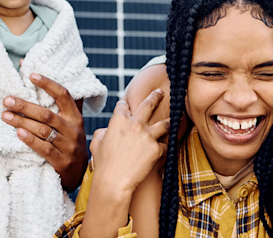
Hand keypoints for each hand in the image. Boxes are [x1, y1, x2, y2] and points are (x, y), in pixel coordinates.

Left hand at [0, 73, 87, 190]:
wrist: (79, 172)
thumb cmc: (68, 139)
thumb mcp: (69, 121)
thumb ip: (55, 100)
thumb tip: (26, 68)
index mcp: (75, 116)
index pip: (63, 95)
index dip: (48, 84)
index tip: (31, 75)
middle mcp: (73, 129)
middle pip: (47, 114)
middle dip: (25, 106)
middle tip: (7, 100)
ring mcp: (68, 146)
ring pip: (43, 131)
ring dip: (22, 122)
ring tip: (5, 116)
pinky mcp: (61, 162)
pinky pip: (44, 149)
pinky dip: (30, 140)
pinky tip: (18, 133)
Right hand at [79, 91, 168, 237]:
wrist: (114, 180)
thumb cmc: (103, 163)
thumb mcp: (96, 143)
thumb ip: (102, 133)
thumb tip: (105, 131)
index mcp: (119, 119)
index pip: (123, 106)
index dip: (125, 105)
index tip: (127, 105)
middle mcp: (135, 123)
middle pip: (148, 105)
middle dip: (156, 96)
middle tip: (161, 92)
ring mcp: (147, 135)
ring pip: (164, 124)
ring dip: (170, 121)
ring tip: (176, 118)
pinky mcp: (156, 148)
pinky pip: (165, 146)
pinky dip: (165, 148)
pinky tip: (168, 148)